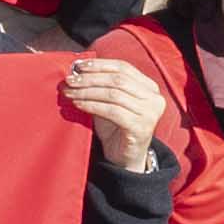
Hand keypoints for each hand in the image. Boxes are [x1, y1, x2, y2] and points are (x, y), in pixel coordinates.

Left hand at [54, 56, 170, 170]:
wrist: (125, 158)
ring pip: (113, 94)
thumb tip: (76, 70)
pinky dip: (92, 105)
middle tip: (69, 80)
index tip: (78, 66)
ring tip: (70, 93)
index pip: (123, 67)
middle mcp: (154, 98)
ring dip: (87, 92)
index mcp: (149, 87)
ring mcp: (150, 113)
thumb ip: (99, 85)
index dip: (99, 65)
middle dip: (90, 78)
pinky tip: (78, 104)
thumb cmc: (115, 127)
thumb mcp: (108, 102)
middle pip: (118, 80)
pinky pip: (112, 111)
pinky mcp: (141, 127)